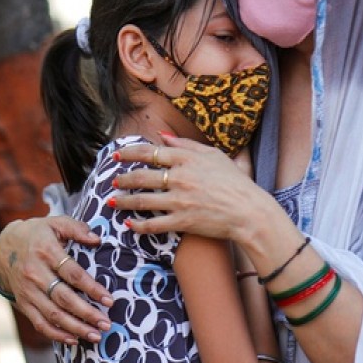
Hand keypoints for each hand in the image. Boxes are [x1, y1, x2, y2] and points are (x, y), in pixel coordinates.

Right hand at [0, 216, 112, 344]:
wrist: (5, 245)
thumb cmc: (38, 233)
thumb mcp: (56, 222)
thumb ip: (77, 229)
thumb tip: (97, 239)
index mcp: (46, 251)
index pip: (72, 273)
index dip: (92, 288)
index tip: (109, 300)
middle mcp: (35, 274)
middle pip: (63, 298)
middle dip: (86, 314)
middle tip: (106, 324)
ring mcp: (27, 291)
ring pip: (52, 314)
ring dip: (75, 328)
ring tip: (96, 336)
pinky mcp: (23, 302)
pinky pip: (39, 323)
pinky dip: (56, 334)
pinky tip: (74, 339)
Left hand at [109, 134, 271, 241]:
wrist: (249, 211)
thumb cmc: (236, 182)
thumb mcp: (214, 155)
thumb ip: (187, 144)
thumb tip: (163, 136)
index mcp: (187, 159)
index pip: (150, 152)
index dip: (129, 153)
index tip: (117, 155)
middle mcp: (180, 177)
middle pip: (141, 176)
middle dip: (122, 179)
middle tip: (113, 180)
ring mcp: (180, 200)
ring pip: (142, 200)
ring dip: (124, 200)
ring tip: (112, 200)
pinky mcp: (182, 221)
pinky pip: (153, 224)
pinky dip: (138, 225)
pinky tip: (129, 224)